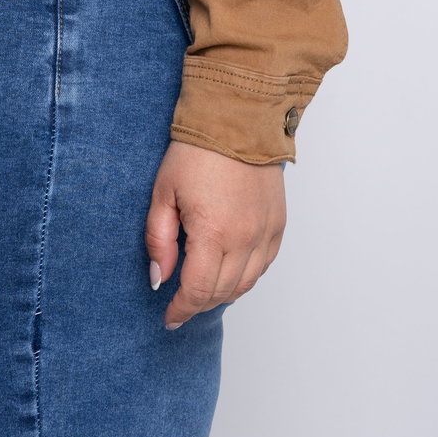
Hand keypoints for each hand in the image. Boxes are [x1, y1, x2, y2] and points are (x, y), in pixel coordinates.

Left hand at [145, 140, 285, 328]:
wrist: (237, 119)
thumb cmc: (196, 151)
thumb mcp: (164, 192)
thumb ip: (160, 239)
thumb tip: (160, 277)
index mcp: (214, 232)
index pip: (198, 291)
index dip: (181, 309)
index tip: (169, 317)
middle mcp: (245, 238)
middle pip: (222, 292)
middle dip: (198, 303)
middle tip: (181, 302)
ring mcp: (266, 232)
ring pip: (246, 283)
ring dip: (223, 293)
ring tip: (203, 289)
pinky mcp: (278, 223)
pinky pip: (264, 265)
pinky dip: (246, 275)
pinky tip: (230, 270)